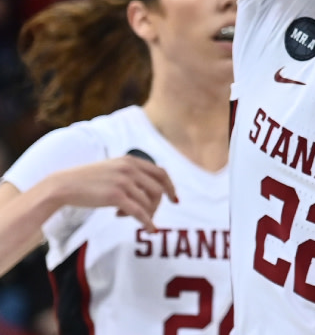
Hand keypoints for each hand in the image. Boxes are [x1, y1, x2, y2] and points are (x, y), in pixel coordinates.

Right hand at [48, 156, 177, 231]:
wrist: (63, 185)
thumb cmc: (87, 180)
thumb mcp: (113, 169)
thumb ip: (131, 173)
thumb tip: (151, 189)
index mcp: (131, 161)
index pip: (161, 172)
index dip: (170, 187)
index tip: (175, 200)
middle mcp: (130, 168)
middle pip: (158, 189)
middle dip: (157, 205)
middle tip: (148, 215)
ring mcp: (124, 182)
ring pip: (149, 202)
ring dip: (144, 214)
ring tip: (124, 216)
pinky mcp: (116, 196)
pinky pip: (140, 212)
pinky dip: (148, 222)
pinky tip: (150, 230)